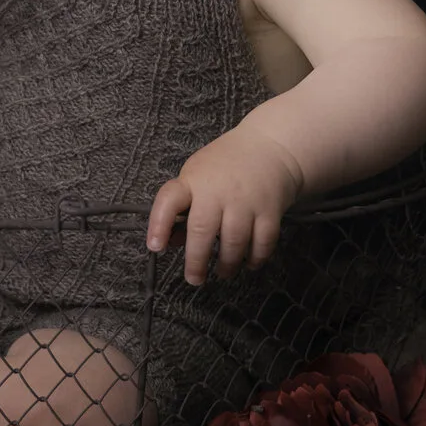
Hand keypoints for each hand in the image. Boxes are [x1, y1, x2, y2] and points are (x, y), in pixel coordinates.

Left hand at [145, 126, 306, 286]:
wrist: (270, 147)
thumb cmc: (225, 165)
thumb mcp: (196, 175)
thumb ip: (183, 207)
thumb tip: (171, 242)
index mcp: (193, 181)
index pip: (169, 200)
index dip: (159, 224)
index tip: (155, 247)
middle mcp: (218, 190)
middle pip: (202, 229)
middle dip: (196, 260)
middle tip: (194, 278)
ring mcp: (246, 201)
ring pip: (234, 241)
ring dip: (228, 264)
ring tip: (223, 273)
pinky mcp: (270, 210)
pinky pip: (263, 241)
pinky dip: (255, 258)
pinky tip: (249, 263)